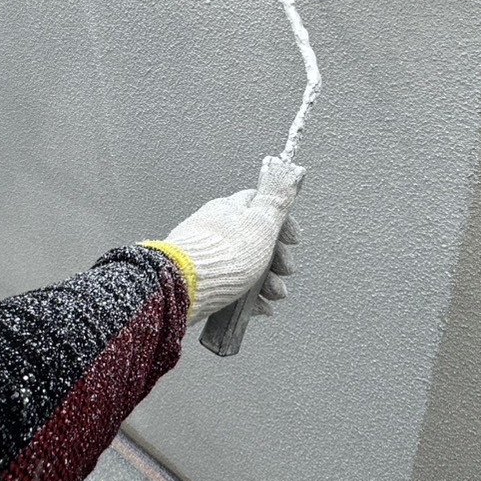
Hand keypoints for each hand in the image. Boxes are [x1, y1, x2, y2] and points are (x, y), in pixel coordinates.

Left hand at [157, 156, 303, 322]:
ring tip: (274, 295)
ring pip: (246, 266)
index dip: (283, 224)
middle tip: (285, 271)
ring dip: (267, 282)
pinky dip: (249, 298)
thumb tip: (288, 172)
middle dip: (278, 260)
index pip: (261, 207)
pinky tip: (258, 308)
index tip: (294, 241)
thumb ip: (276, 200)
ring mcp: (207, 255)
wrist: (186, 286)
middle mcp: (216, 229)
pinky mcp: (201, 280)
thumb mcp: (261, 223)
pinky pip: (231, 286)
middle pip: (256, 241)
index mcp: (230, 209)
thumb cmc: (224, 253)